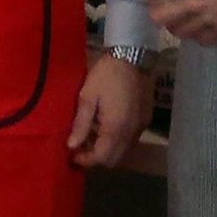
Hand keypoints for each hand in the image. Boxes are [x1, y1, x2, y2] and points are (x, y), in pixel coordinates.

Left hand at [66, 54, 153, 168]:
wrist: (132, 56)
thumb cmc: (106, 75)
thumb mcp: (88, 96)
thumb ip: (81, 123)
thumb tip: (71, 146)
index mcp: (115, 128)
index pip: (101, 158)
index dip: (85, 160)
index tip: (72, 154)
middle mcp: (130, 134)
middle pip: (114, 160)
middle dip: (96, 159)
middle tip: (81, 148)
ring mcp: (140, 127)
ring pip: (124, 152)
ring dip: (108, 151)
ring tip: (92, 138)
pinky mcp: (145, 120)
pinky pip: (131, 141)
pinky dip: (118, 142)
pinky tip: (107, 129)